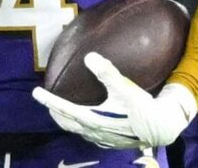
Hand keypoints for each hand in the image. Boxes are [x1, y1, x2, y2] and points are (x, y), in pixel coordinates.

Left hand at [32, 53, 197, 148]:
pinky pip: (89, 133)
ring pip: (77, 129)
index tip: (35, 92)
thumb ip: (107, 73)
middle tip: (47, 101)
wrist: (162, 129)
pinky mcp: (111, 141)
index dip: (48, 100)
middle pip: (66, 123)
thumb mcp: (125, 88)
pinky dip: (81, 124)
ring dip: (67, 119)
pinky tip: (87, 118)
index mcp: (93, 119)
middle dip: (55, 112)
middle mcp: (94, 132)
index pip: (64, 109)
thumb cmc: (143, 108)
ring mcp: (102, 138)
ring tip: (63, 109)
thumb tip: (89, 57)